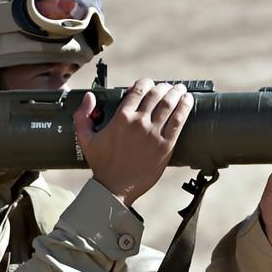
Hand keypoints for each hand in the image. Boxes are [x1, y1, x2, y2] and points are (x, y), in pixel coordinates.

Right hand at [72, 79, 193, 206]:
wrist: (115, 188)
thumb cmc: (101, 164)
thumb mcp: (85, 138)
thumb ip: (82, 115)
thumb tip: (89, 96)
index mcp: (121, 118)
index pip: (138, 90)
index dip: (146, 82)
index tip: (149, 84)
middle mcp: (138, 122)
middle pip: (156, 94)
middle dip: (164, 86)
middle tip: (168, 86)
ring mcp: (153, 134)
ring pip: (169, 104)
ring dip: (177, 93)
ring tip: (181, 89)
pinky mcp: (165, 146)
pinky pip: (178, 121)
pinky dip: (185, 107)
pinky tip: (188, 101)